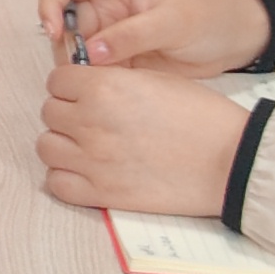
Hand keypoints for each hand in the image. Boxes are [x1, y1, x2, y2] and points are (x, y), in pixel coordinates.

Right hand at [35, 0, 272, 74]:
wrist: (232, 41)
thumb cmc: (206, 17)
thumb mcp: (170, 22)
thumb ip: (130, 35)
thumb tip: (90, 53)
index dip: (50, 1)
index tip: (52, 30)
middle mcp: (106, 8)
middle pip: (64, 22)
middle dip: (64, 45)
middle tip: (80, 70)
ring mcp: (110, 36)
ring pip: (75, 51)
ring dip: (77, 68)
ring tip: (97, 84)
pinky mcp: (119, 62)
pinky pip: (94, 72)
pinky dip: (93, 83)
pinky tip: (107, 93)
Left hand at [37, 53, 253, 215]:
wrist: (228, 160)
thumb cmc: (200, 116)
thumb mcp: (154, 79)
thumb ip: (113, 80)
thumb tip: (87, 84)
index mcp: (103, 88)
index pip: (57, 81)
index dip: (71, 85)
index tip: (85, 92)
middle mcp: (90, 122)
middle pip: (49, 113)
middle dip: (68, 113)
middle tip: (92, 119)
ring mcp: (92, 161)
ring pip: (46, 147)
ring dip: (63, 144)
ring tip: (88, 146)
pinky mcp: (101, 194)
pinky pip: (58, 184)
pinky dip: (66, 177)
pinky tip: (88, 172)